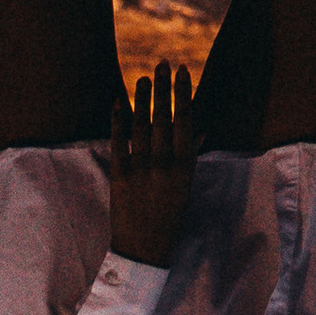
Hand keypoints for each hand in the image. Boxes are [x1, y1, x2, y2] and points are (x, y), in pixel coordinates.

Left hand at [108, 59, 196, 266]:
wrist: (143, 251)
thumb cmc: (169, 218)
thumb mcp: (186, 187)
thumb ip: (188, 156)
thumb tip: (198, 129)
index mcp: (184, 167)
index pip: (185, 120)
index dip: (183, 92)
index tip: (182, 70)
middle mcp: (163, 165)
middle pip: (163, 117)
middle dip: (163, 88)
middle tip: (162, 63)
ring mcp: (140, 170)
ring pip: (141, 125)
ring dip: (142, 98)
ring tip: (143, 77)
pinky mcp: (119, 177)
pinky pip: (118, 143)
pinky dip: (117, 121)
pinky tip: (118, 102)